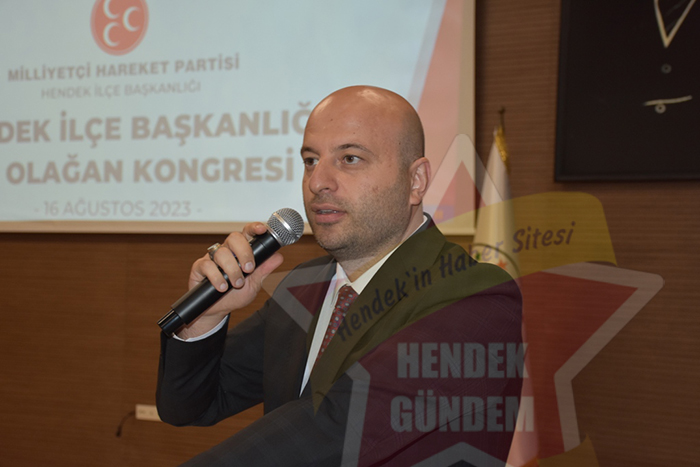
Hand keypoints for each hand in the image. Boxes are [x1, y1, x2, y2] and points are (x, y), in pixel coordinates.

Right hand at [177, 222, 283, 338]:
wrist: (217, 310)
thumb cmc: (235, 295)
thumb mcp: (254, 285)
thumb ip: (264, 270)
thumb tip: (278, 257)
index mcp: (241, 251)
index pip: (247, 233)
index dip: (254, 228)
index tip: (262, 230)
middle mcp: (227, 251)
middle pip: (234, 238)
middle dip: (244, 252)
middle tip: (249, 269)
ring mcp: (212, 258)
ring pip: (221, 253)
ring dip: (232, 270)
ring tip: (236, 284)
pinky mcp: (199, 267)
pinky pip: (207, 265)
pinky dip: (217, 277)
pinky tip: (222, 287)